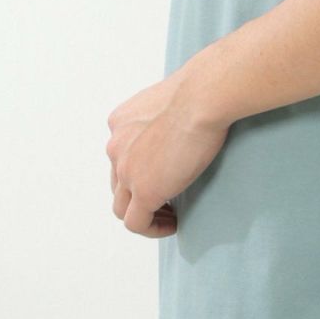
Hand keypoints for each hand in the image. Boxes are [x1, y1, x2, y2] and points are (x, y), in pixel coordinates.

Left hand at [106, 69, 228, 237]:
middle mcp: (116, 146)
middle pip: (118, 182)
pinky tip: (173, 224)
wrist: (203, 97)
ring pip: (122, 207)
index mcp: (120, 122)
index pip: (121, 155)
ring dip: (144, 214)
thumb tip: (183, 119)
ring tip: (169, 215)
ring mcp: (126, 171)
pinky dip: (152, 228)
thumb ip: (164, 114)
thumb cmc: (200, 90)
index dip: (139, 169)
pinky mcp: (143, 191)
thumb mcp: (170, 98)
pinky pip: (137, 223)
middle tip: (167, 197)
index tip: (163, 174)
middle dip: (138, 192)